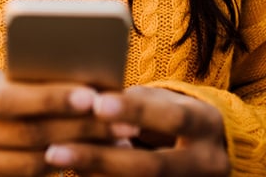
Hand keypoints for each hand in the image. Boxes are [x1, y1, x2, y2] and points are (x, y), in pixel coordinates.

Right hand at [0, 67, 109, 175]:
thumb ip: (8, 81)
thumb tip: (71, 81)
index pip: (4, 99)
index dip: (50, 98)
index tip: (91, 93)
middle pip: (23, 135)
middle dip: (77, 128)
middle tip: (119, 121)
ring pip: (26, 164)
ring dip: (75, 153)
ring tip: (113, 142)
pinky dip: (54, 170)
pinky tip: (83, 160)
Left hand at [43, 86, 228, 175]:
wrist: (210, 153)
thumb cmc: (174, 116)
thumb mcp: (166, 102)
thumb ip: (136, 102)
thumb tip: (86, 97)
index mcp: (206, 125)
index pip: (172, 118)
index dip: (135, 112)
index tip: (95, 103)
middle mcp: (207, 164)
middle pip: (151, 167)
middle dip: (101, 158)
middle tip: (56, 150)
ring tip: (56, 163)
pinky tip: (74, 176)